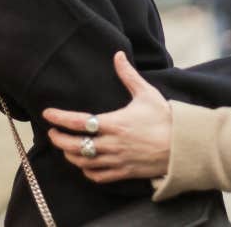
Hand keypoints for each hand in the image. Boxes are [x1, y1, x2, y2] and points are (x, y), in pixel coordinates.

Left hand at [43, 52, 171, 182]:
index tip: (47, 114)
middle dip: (59, 139)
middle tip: (52, 133)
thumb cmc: (165, 118)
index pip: (79, 121)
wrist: (183, 146)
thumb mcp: (147, 94)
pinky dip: (87, 171)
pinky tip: (84, 164)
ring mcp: (117, 160)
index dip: (60, 118)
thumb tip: (118, 55)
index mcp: (115, 123)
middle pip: (75, 145)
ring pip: (83, 162)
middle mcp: (113, 143)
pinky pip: (98, 176)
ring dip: (70, 155)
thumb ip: (128, 75)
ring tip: (65, 147)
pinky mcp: (124, 172)